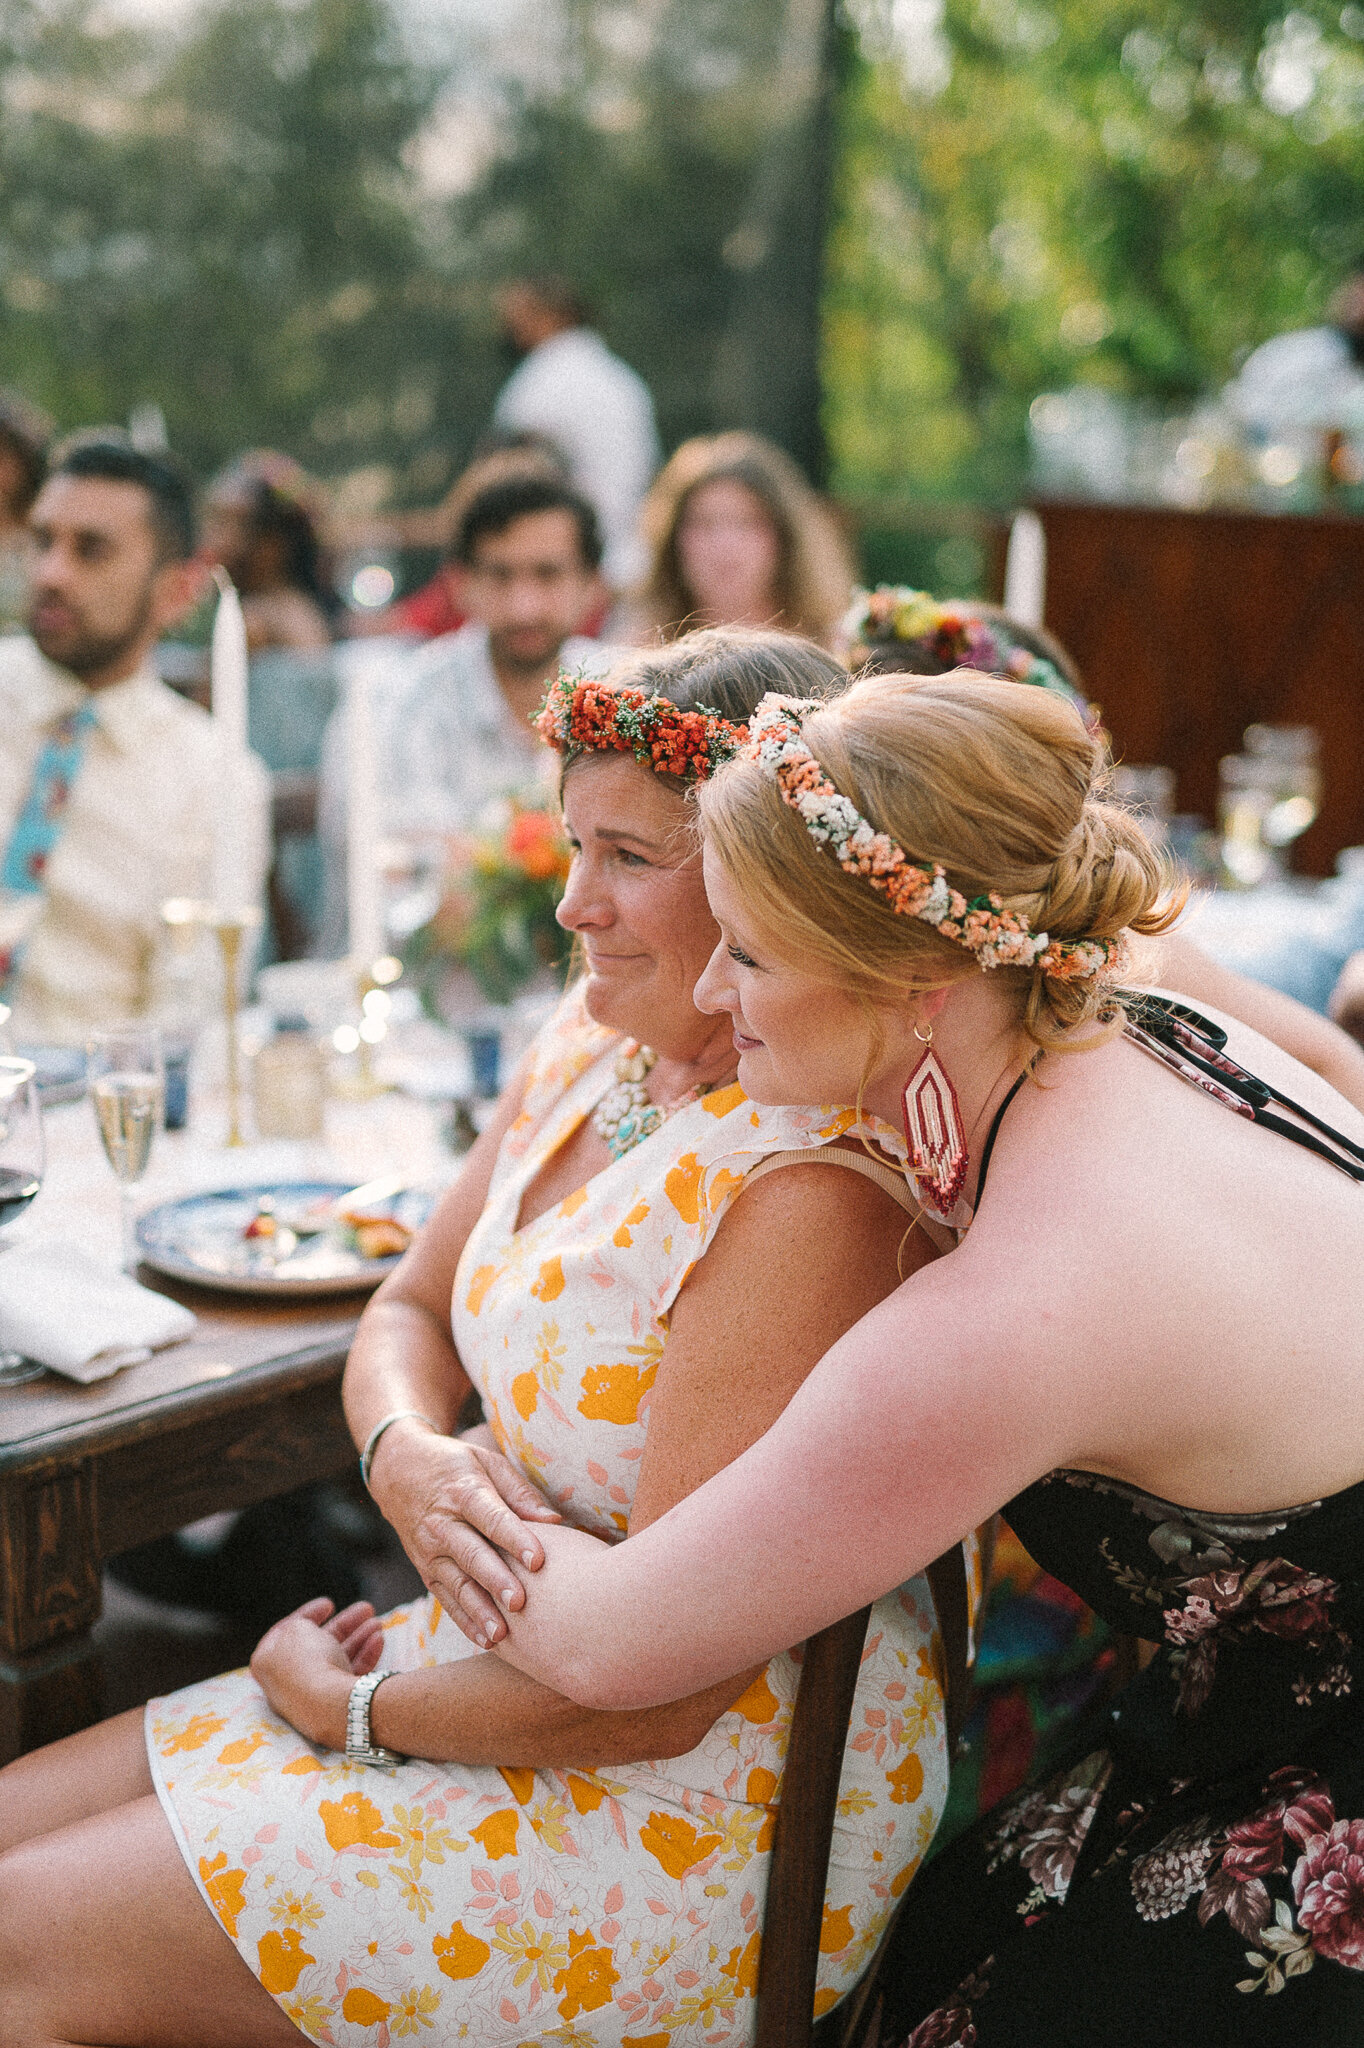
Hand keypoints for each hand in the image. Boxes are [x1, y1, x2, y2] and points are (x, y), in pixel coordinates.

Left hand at [250, 1597, 383, 1749]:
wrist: (328, 1706)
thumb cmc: (307, 1662)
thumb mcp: (298, 1629)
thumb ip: (301, 1624)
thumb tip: (306, 1631)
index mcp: (267, 1662)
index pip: (285, 1633)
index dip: (308, 1614)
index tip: (330, 1604)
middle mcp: (285, 1682)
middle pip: (317, 1646)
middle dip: (344, 1626)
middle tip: (366, 1609)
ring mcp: (309, 1696)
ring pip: (336, 1660)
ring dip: (358, 1638)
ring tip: (378, 1623)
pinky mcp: (332, 1707)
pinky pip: (347, 1677)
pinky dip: (363, 1657)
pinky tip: (379, 1640)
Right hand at [367, 1421, 560, 1646]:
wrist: (398, 1470)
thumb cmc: (455, 1466)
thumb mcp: (486, 1462)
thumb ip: (519, 1491)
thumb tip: (554, 1520)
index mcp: (464, 1492)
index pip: (492, 1518)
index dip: (515, 1539)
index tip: (538, 1559)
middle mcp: (443, 1524)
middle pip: (472, 1555)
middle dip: (496, 1580)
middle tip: (521, 1603)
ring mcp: (430, 1550)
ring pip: (457, 1584)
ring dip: (479, 1611)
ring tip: (501, 1635)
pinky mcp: (425, 1570)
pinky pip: (445, 1598)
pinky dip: (464, 1621)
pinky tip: (484, 1639)